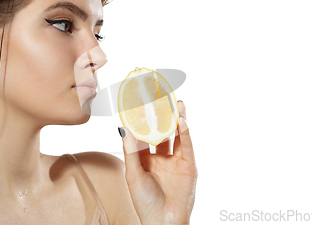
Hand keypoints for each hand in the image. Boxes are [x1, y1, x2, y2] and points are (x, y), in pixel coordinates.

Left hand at [120, 100, 196, 224]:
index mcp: (144, 159)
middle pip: (161, 132)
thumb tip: (124, 129)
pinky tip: (181, 121)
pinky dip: (185, 133)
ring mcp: (175, 160)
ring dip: (176, 120)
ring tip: (176, 104)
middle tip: (160, 98)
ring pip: (176, 136)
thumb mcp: (133, 175)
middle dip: (161, 117)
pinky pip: (187, 146)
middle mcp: (160, 157)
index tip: (138, 103)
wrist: (164, 221)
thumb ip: (131, 152)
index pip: (143, 135)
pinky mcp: (188, 165)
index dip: (142, 120)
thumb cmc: (145, 202)